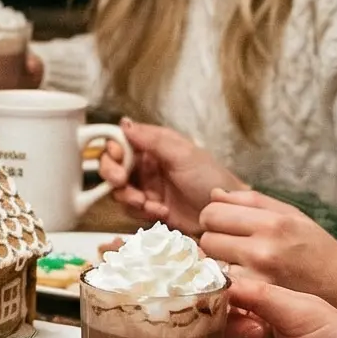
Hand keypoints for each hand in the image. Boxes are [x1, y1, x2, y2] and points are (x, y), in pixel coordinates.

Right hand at [100, 118, 242, 228]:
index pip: (120, 141)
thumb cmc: (211, 179)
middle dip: (113, 174)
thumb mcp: (184, 154)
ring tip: (147, 203)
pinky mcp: (149, 208)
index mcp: (153, 145)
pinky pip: (130, 210)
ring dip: (129, 197)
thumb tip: (124, 124)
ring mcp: (147, 188)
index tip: (117, 157)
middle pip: (112, 166)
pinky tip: (161, 212)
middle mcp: (146, 165)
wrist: (223, 214)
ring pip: (118, 190)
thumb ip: (152, 140)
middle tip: (122, 181)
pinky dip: (141, 212)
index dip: (112, 148)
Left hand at [199, 190, 336, 309]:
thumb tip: (214, 195)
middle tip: (231, 245)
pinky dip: (226, 283)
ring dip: (217, 262)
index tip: (225, 223)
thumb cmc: (317, 249)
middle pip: (206, 238)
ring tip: (237, 263)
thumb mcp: (292, 215)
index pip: (212, 212)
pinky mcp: (257, 300)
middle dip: (214, 239)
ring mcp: (258, 278)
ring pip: (210, 264)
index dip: (214, 216)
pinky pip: (223, 286)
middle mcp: (263, 249)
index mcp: (272, 222)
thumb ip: (251, 202)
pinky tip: (240, 279)